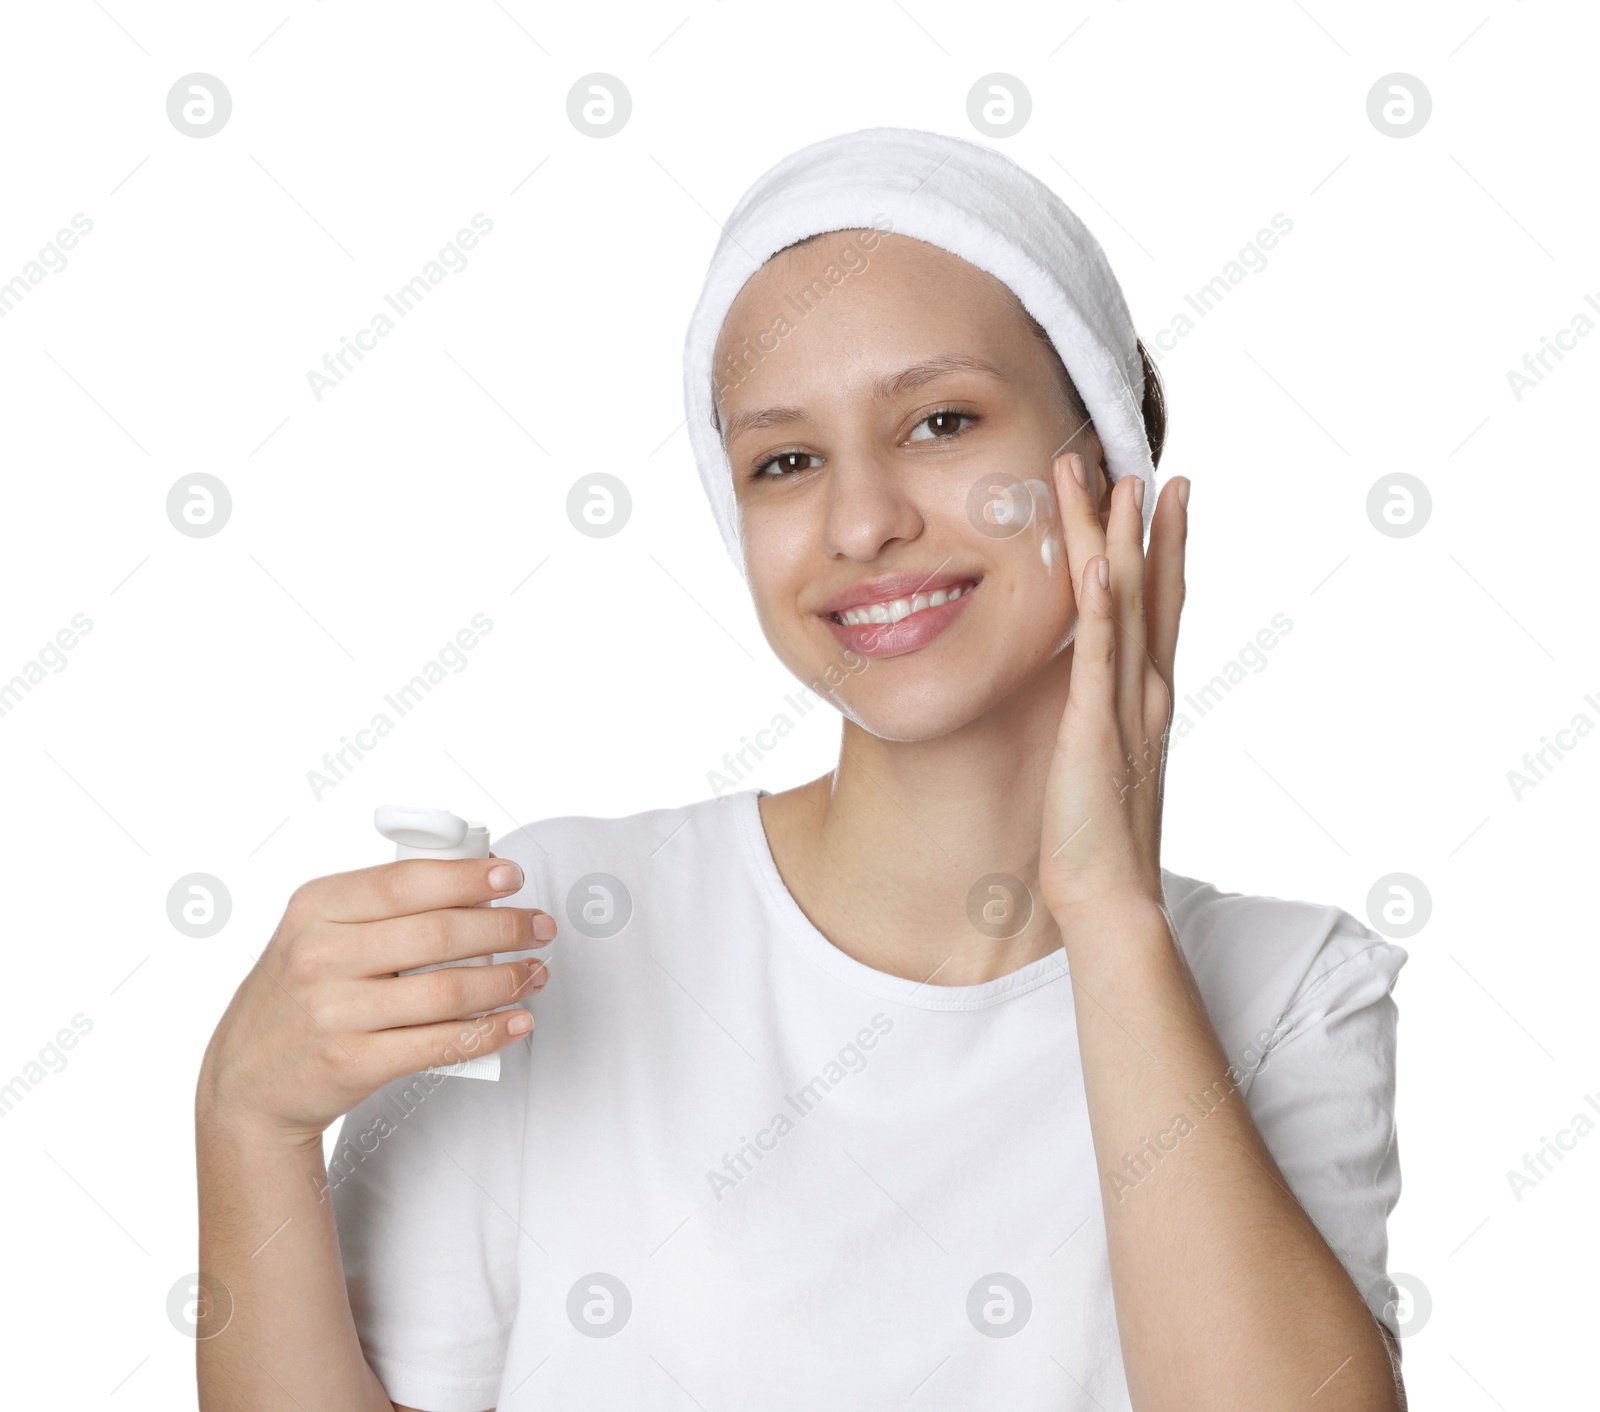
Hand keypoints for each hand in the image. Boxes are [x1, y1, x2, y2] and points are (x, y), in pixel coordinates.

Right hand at [195, 855, 555, 1147]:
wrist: (245, 1084)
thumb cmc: (297, 997)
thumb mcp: (314, 932)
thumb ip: (378, 906)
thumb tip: (473, 880)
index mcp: (315, 908)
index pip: (407, 880)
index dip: (469, 876)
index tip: (512, 877)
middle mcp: (320, 956)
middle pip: (439, 933)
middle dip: (506, 927)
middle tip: (540, 927)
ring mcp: (335, 1012)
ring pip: (449, 990)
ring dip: (507, 979)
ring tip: (534, 973)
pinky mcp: (353, 1063)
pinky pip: (441, 1044)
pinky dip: (490, 1032)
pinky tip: (516, 1020)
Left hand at [1039, 452, 1188, 926]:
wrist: (1110, 896)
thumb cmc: (1100, 836)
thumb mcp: (1107, 759)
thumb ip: (1108, 716)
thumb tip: (1097, 691)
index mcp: (1150, 697)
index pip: (1161, 606)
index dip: (1166, 547)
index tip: (1164, 494)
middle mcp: (1148, 692)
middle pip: (1153, 589)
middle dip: (1145, 524)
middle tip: (1141, 462)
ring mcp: (1127, 707)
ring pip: (1128, 606)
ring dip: (1120, 541)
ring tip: (1117, 482)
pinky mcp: (1095, 729)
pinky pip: (1097, 657)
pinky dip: (1101, 608)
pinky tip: (1099, 563)